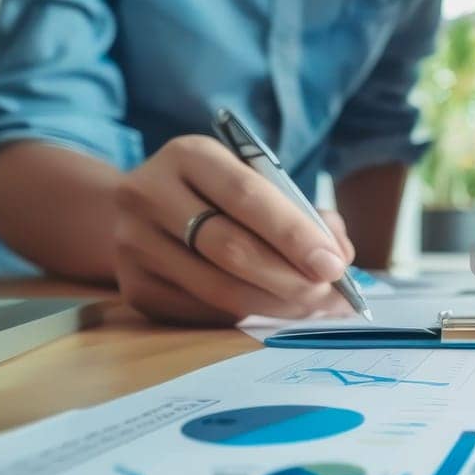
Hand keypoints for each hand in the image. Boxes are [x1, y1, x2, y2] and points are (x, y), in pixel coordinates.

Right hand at [112, 136, 356, 324]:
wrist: (139, 211)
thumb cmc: (217, 195)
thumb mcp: (253, 180)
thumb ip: (302, 211)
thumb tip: (339, 256)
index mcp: (189, 156)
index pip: (247, 196)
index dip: (294, 234)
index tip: (334, 265)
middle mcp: (150, 195)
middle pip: (231, 249)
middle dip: (291, 279)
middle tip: (332, 297)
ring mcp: (134, 244)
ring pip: (218, 289)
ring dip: (277, 305)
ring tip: (313, 308)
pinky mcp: (134, 287)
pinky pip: (203, 312)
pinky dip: (247, 317)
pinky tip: (275, 311)